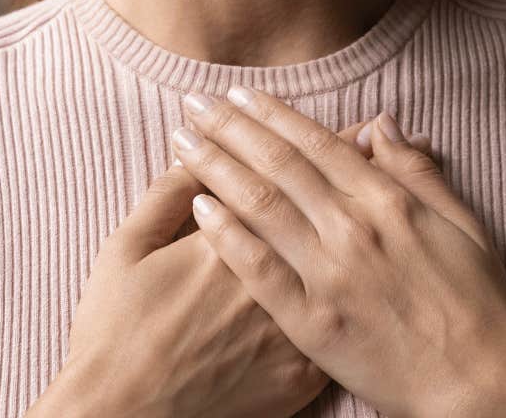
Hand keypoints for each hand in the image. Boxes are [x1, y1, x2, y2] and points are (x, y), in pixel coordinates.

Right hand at [47, 116, 421, 417]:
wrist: (126, 416)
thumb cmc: (115, 332)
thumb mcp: (125, 250)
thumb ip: (164, 196)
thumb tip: (196, 151)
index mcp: (230, 239)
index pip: (284, 174)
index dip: (315, 142)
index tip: (339, 118)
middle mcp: (272, 279)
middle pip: (325, 211)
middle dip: (353, 167)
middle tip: (374, 130)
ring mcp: (293, 329)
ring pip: (346, 264)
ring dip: (369, 219)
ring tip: (390, 184)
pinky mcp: (301, 374)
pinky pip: (344, 328)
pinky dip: (366, 289)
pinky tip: (376, 266)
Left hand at [170, 91, 505, 417]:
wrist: (479, 383)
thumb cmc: (478, 306)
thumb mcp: (462, 224)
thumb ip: (415, 172)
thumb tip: (380, 124)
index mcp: (389, 201)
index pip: (316, 143)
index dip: (272, 114)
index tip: (238, 92)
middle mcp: (354, 229)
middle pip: (278, 164)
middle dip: (230, 128)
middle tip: (193, 103)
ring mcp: (329, 275)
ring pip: (261, 206)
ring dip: (217, 168)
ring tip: (182, 143)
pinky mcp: (311, 323)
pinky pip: (259, 270)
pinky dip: (227, 235)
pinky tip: (198, 209)